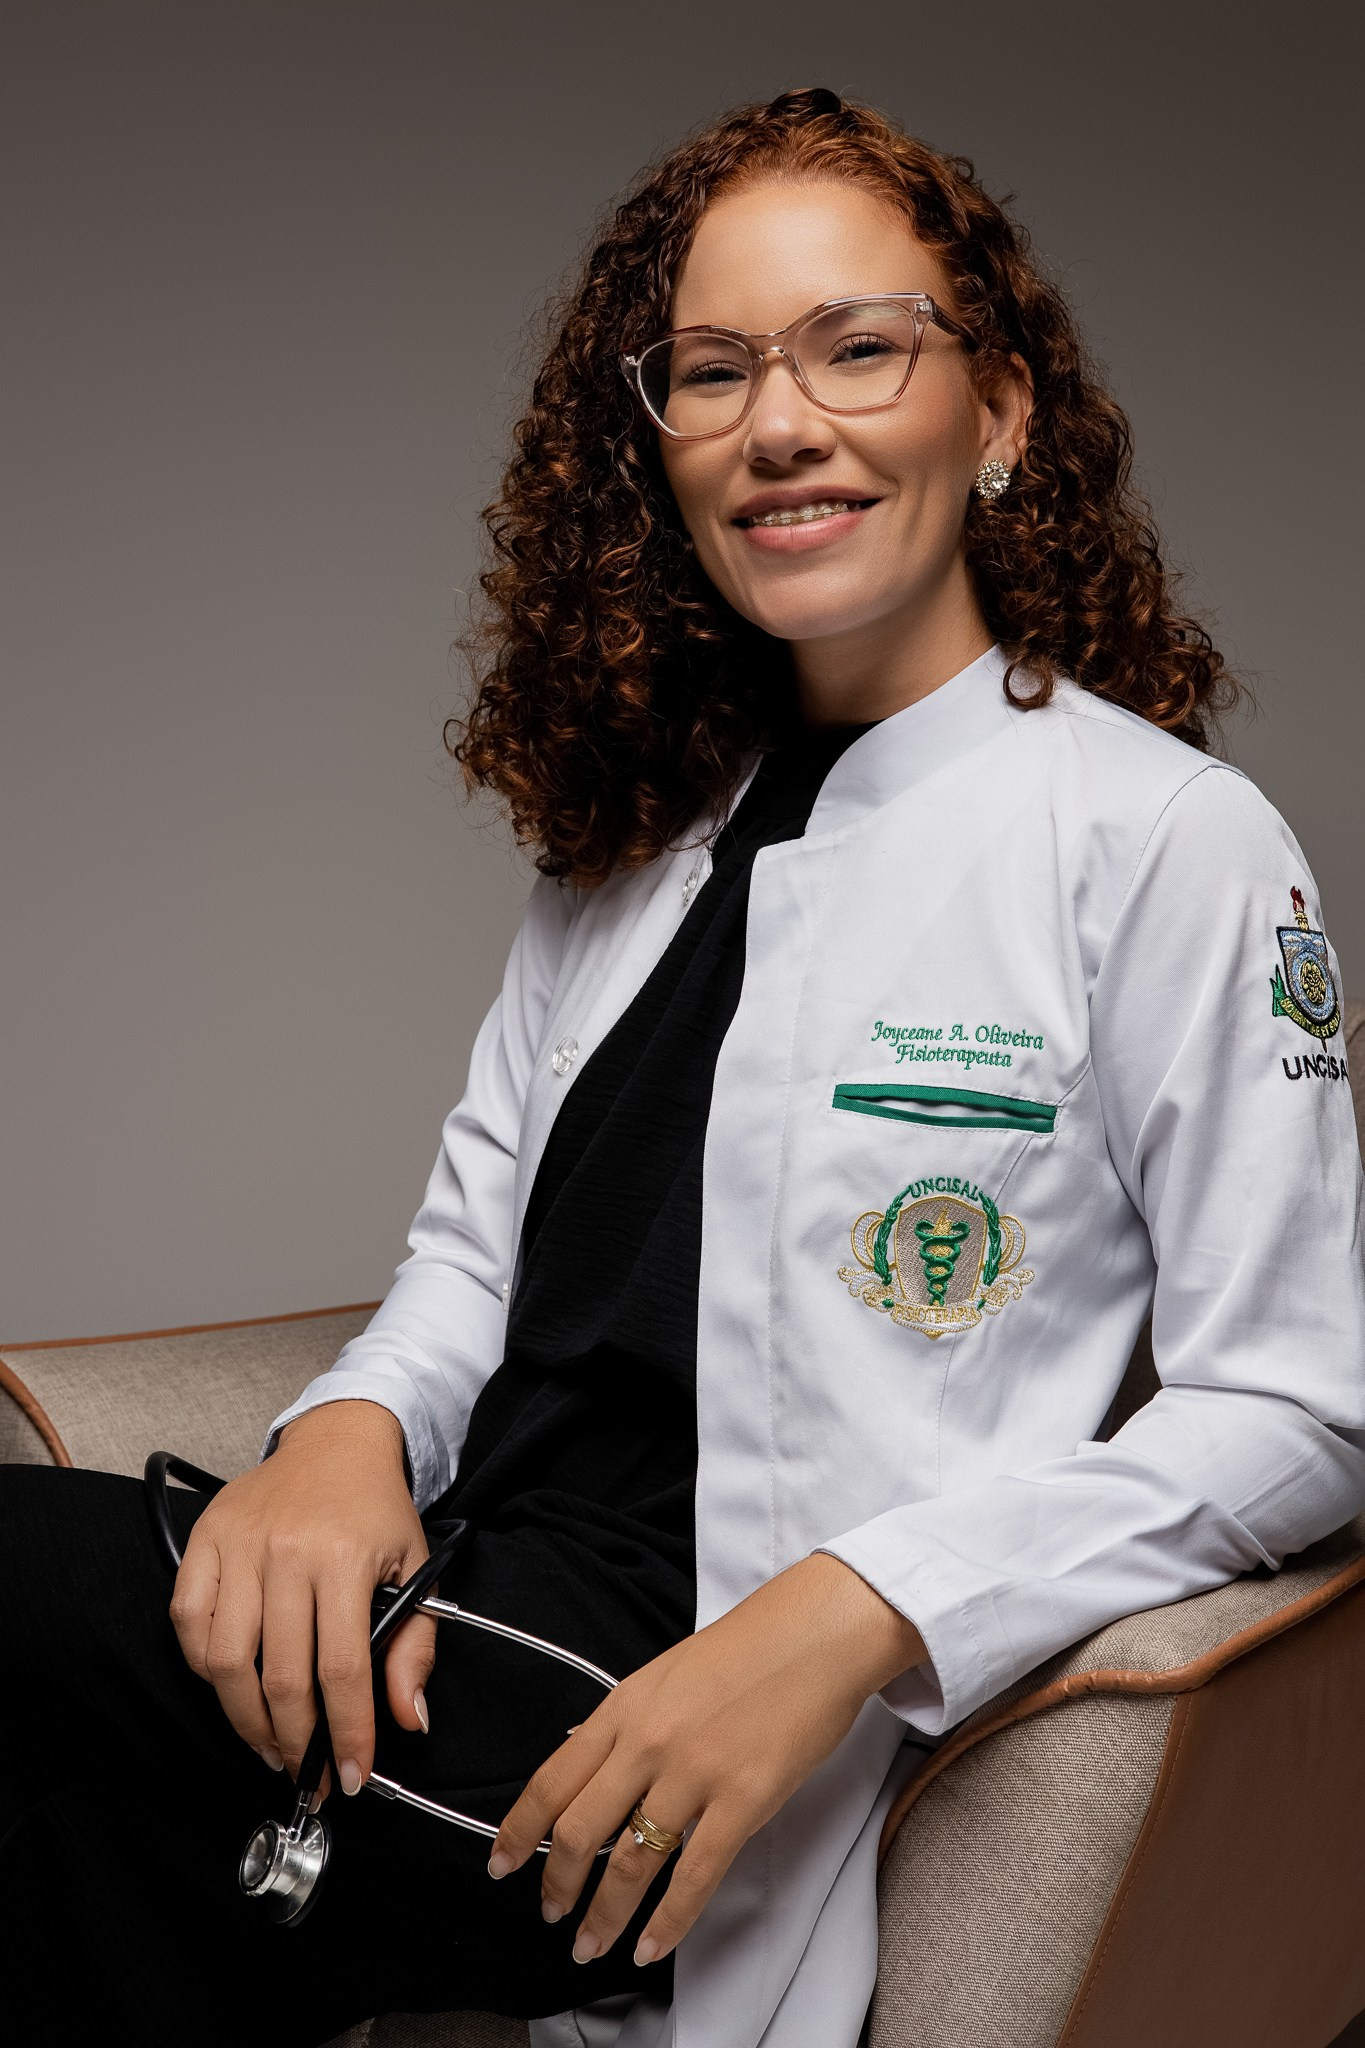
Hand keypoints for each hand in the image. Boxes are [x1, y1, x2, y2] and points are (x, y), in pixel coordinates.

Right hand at [169, 1400, 433, 1796]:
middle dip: (294, 1742)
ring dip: (245, 1718)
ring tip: (268, 1743)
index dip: (346, 1733)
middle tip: (304, 1771)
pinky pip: (188, 1620)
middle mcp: (287, 1552)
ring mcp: (239, 1545)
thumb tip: (410, 1719)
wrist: (337, 1439)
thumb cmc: (376, 1508)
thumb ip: (415, 1646)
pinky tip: (230, 1684)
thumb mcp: (416, 1567)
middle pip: (279, 1676)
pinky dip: (202, 1664)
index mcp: (345, 1558)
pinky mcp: (205, 1539)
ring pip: (225, 1659)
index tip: (349, 1776)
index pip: (341, 1669)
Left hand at [486, 1553, 925, 1967]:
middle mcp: (648, 1741)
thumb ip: (627, 1723)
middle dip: (557, 1886)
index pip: (552, 1780)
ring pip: (629, 1863)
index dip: (519, 1831)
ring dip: (604, 1915)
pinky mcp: (743, 1800)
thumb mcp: (666, 1675)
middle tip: (552, 1915)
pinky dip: (667, 1921)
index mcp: (625, 1707)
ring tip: (594, 1944)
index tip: (502, 1863)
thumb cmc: (749, 1649)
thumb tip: (591, 1767)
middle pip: (579, 1831)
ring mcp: (695, 1772)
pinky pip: (694, 1876)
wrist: (815, 1634)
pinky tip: (652, 1944)